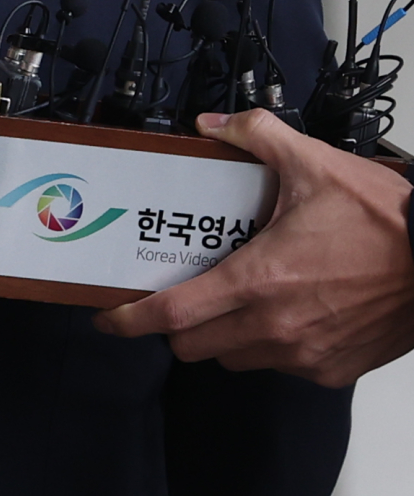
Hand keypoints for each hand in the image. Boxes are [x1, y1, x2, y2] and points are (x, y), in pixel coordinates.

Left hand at [94, 108, 413, 385]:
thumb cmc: (387, 221)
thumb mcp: (313, 163)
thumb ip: (254, 136)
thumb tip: (213, 126)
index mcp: (258, 281)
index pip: (171, 315)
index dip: (129, 320)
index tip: (109, 317)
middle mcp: (274, 327)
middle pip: (192, 346)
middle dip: (178, 324)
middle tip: (184, 294)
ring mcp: (303, 355)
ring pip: (234, 359)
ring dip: (225, 335)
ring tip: (241, 297)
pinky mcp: (331, 370)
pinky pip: (280, 367)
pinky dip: (271, 345)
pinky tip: (288, 311)